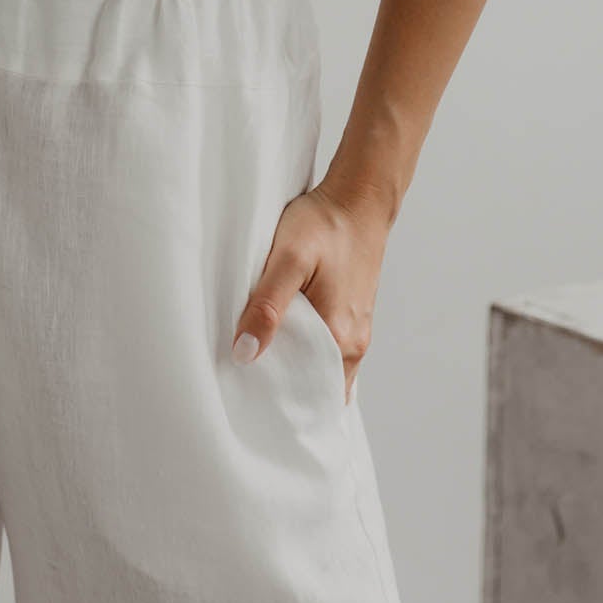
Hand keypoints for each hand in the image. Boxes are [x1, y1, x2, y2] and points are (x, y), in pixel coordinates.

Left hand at [232, 179, 390, 400]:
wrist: (358, 198)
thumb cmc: (324, 225)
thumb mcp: (287, 259)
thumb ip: (267, 306)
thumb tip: (244, 353)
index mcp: (340, 339)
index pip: (308, 397)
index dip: (277, 403)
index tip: (247, 403)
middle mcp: (354, 344)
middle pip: (315, 388)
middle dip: (284, 393)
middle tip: (246, 391)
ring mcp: (357, 331)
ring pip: (322, 370)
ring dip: (295, 372)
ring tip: (260, 368)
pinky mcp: (353, 317)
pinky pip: (329, 351)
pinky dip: (307, 354)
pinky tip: (284, 342)